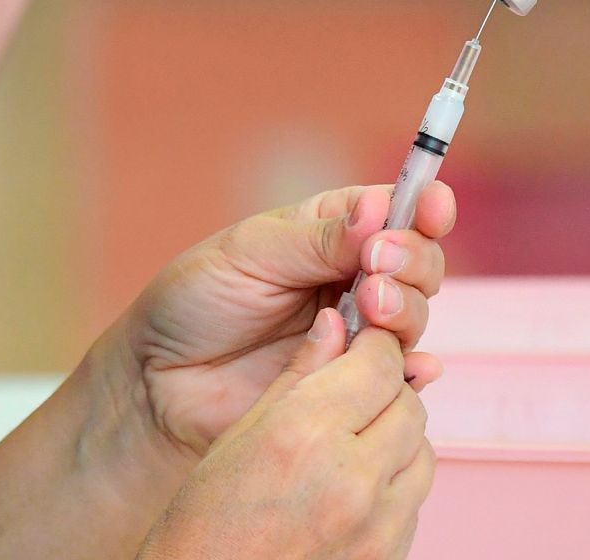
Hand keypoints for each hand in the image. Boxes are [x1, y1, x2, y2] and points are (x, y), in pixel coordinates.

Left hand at [108, 182, 454, 458]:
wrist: (158, 380)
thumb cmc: (194, 302)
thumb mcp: (249, 254)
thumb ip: (317, 239)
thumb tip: (379, 209)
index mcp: (330, 231)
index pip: (395, 210)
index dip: (423, 206)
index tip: (432, 207)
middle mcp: (352, 279)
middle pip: (418, 264)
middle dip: (412, 261)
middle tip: (377, 268)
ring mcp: (355, 334)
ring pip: (414, 317)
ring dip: (406, 310)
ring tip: (371, 309)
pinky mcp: (350, 384)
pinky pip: (399, 379)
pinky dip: (413, 372)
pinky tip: (411, 368)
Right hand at [139, 312, 432, 559]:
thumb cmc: (205, 520)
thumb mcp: (240, 435)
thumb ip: (298, 375)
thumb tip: (334, 322)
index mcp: (305, 434)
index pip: (379, 365)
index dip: (374, 347)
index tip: (363, 344)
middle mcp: (353, 479)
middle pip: (409, 406)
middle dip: (386, 391)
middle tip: (352, 394)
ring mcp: (378, 527)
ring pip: (421, 454)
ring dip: (395, 439)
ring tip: (349, 447)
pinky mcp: (389, 558)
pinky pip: (413, 503)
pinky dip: (393, 486)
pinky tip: (350, 490)